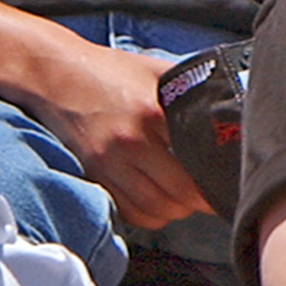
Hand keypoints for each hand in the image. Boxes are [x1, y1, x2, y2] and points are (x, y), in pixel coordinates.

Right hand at [25, 40, 209, 230]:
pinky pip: (126, 211)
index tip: (225, 184)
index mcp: (152, 114)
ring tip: (187, 201)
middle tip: (211, 197)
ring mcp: (109, 164)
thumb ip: (189, 89)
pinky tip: (158, 202)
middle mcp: (131, 143)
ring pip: (151, 210)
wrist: (59, 75)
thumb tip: (225, 104)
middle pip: (175, 195)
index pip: (193, 161)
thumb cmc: (112, 71)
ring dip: (174, 212)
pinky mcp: (94, 177)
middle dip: (198, 202)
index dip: (213, 179)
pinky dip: (147, 215)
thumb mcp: (157, 71)